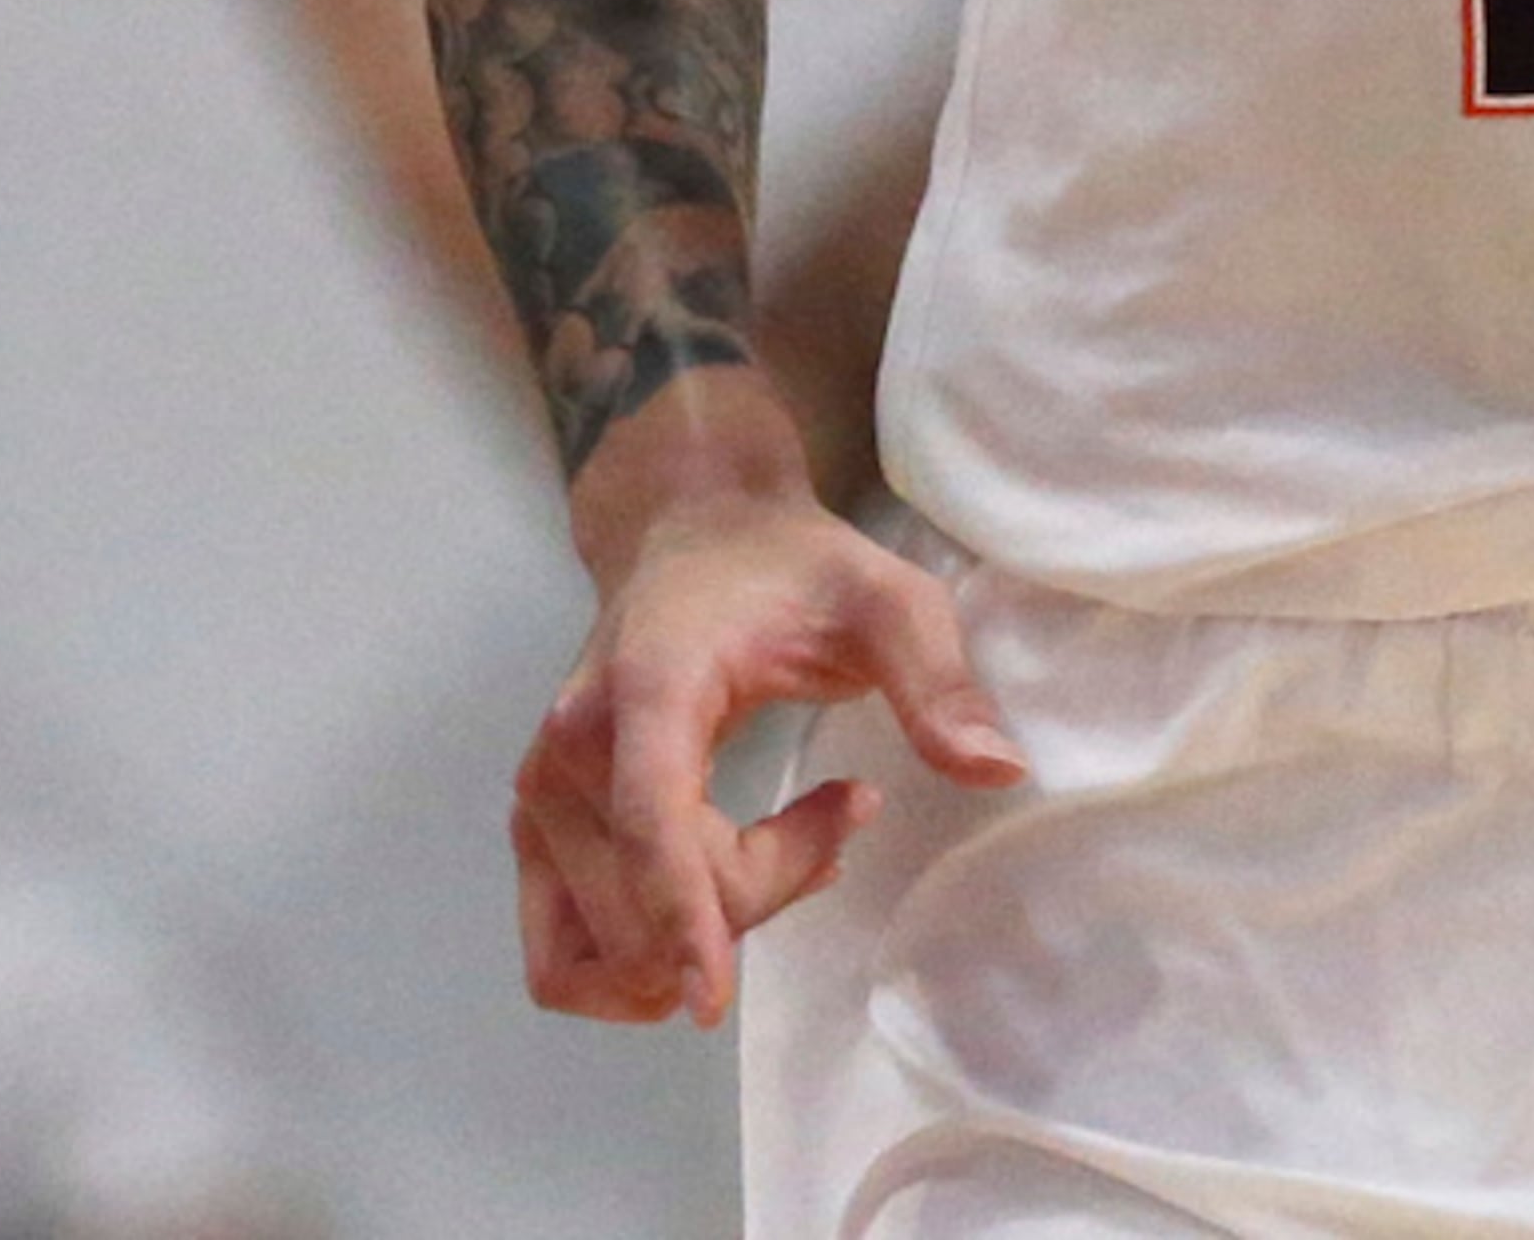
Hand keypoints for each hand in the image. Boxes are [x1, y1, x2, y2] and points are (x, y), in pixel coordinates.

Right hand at [513, 479, 1025, 1026]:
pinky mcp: (534, 830)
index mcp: (648, 688)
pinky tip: (717, 900)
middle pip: (650, 896)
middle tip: (845, 811)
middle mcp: (569, 752)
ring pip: (613, 939)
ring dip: (707, 929)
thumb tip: (999, 771)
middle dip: (761, 889)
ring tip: (787, 846)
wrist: (692, 532)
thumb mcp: (888, 601)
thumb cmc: (791, 568)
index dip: (683, 916)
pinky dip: (640, 957)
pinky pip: (561, 954)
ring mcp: (540, 797)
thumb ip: (938, 682)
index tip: (713, 1000)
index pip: (651, 825)